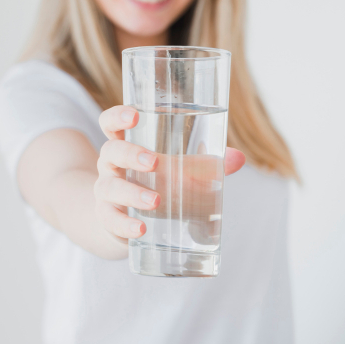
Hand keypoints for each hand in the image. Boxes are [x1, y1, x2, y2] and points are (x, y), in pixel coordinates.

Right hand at [94, 105, 246, 241]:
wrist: (122, 220)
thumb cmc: (153, 186)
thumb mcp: (175, 172)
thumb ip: (204, 164)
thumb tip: (238, 158)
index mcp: (125, 146)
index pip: (111, 124)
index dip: (117, 117)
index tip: (134, 115)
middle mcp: (111, 166)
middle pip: (111, 151)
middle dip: (130, 154)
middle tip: (154, 162)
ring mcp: (106, 192)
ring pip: (110, 187)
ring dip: (132, 193)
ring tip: (155, 200)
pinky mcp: (107, 217)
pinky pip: (111, 220)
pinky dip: (125, 224)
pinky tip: (140, 229)